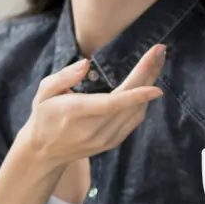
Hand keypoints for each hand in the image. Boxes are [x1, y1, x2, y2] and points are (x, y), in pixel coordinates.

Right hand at [18, 45, 165, 170]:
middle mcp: (94, 129)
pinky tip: (147, 82)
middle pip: (130, 103)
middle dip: (148, 76)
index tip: (157, 86)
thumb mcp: (43, 92)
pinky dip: (143, 101)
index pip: (111, 104)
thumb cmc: (44, 116)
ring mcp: (106, 139)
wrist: (44, 152)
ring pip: (137, 112)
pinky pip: (134, 120)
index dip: (136, 95)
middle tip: (160, 51)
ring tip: (156, 61)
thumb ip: (63, 77)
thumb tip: (86, 64)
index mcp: (75, 113)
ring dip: (149, 85)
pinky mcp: (113, 142)